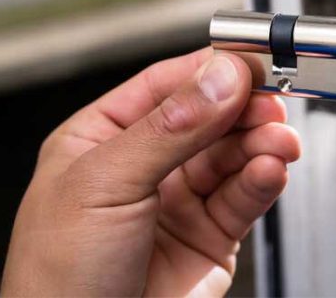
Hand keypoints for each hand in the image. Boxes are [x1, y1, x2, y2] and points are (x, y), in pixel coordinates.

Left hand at [1, 48, 299, 296]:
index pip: (167, 86)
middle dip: (244, 107)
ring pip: (234, 155)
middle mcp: (145, 165)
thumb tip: (220, 77)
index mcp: (103, 139)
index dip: (210, 70)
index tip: (249, 59)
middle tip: (272, 101)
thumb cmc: (56, 282)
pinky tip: (270, 170)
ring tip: (278, 141)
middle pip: (209, 117)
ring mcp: (179, 201)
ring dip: (261, 142)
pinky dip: (264, 180)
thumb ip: (169, 128)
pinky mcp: (211, 237)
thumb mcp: (105, 186)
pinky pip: (245, 196)